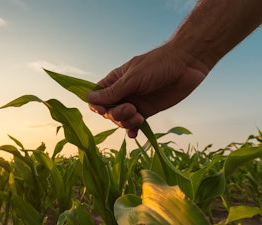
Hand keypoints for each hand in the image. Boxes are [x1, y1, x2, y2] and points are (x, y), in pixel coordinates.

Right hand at [87, 44, 208, 137]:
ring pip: (120, 119)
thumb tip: (89, 99)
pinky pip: (135, 125)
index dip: (97, 106)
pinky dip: (132, 130)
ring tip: (139, 117)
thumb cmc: (158, 65)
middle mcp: (123, 93)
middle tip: (131, 108)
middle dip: (116, 114)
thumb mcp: (133, 78)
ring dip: (126, 122)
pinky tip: (134, 134)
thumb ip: (113, 92)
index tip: (103, 110)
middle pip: (108, 111)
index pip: (97, 96)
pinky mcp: (147, 111)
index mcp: (115, 81)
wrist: (187, 64)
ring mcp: (135, 103)